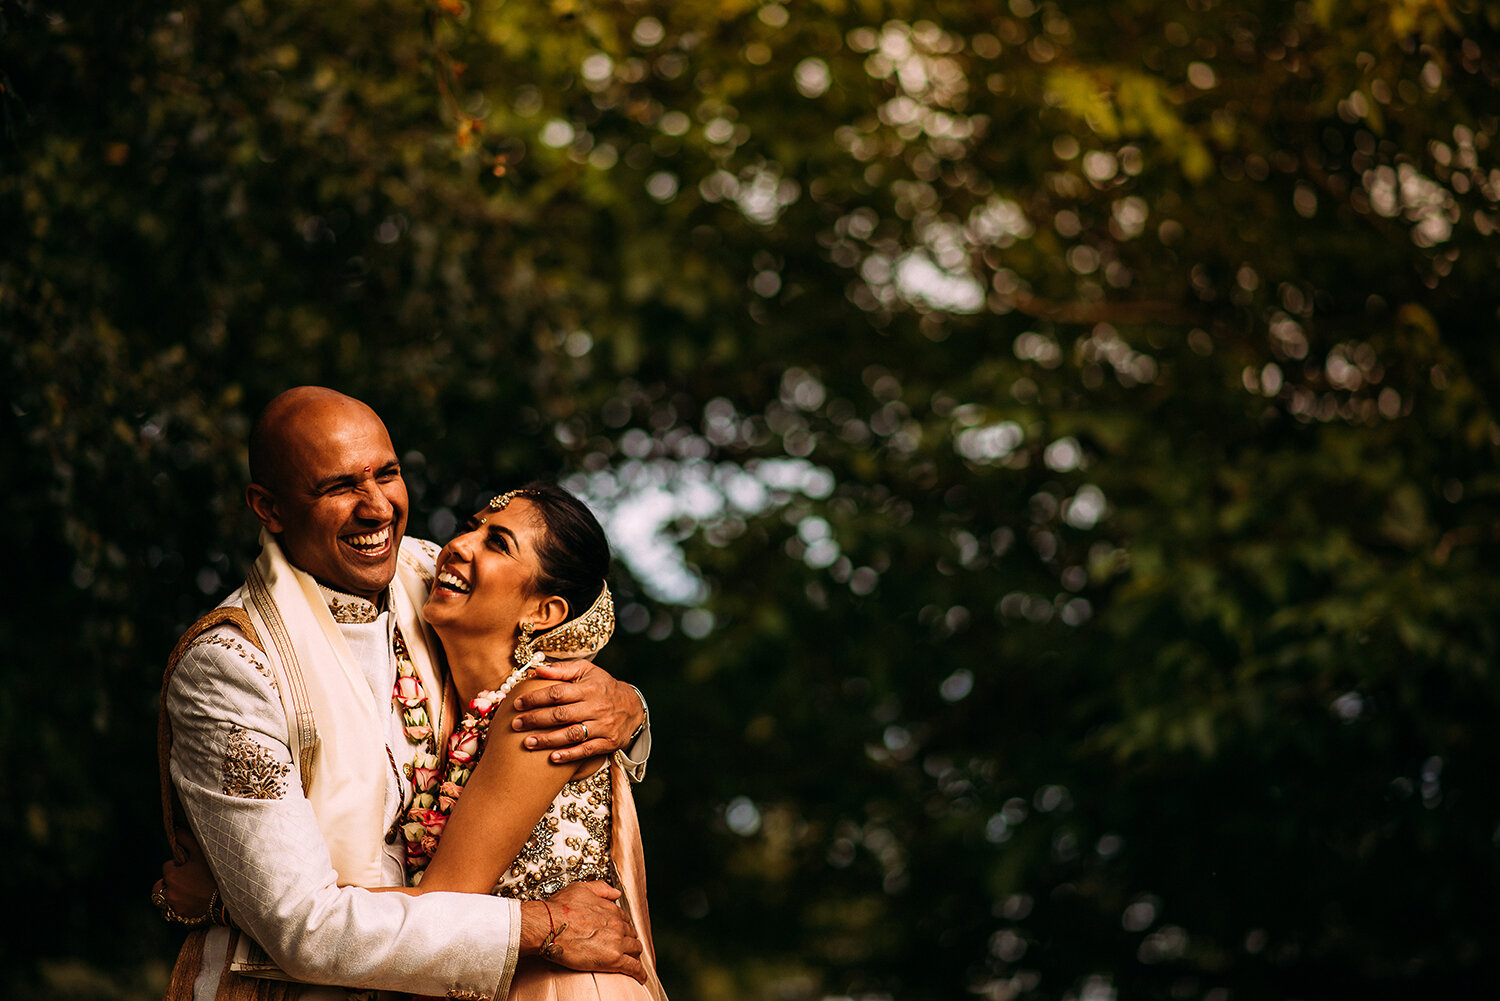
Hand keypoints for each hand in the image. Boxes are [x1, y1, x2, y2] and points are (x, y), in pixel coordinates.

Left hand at [155, 826, 218, 923]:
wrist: (227, 901)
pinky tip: (187, 904)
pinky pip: (171, 914)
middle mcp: (168, 892)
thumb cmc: (215, 874)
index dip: (178, 865)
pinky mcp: (180, 919)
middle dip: (167, 882)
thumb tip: (175, 828)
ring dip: (169, 896)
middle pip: (158, 886)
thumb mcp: (202, 852)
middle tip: (183, 880)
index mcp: (171, 875)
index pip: (167, 867)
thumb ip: (186, 839)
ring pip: (163, 901)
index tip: (190, 866)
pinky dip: (176, 909)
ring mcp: (174, 907)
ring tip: (183, 893)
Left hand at [511, 661, 643, 763]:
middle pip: (561, 714)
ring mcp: (603, 726)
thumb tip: (537, 669)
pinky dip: (569, 755)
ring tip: (527, 743)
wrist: (633, 707)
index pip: (557, 692)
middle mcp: (596, 707)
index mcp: (588, 688)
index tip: (518, 703)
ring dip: (548, 740)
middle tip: (515, 725)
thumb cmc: (602, 686)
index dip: (535, 698)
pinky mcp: (608, 742)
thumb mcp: (586, 671)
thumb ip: (562, 669)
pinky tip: (552, 758)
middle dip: (535, 720)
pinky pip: (586, 750)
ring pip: (572, 734)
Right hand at [523, 882, 645, 982]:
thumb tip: (615, 893)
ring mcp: (617, 942)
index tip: (619, 932)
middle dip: (629, 940)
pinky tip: (640, 976)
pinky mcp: (613, 959)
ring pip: (635, 949)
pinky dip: (639, 972)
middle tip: (624, 947)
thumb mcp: (581, 888)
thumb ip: (601, 888)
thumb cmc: (559, 908)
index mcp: (611, 909)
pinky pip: (633, 967)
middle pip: (631, 934)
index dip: (622, 926)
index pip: (624, 919)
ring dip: (634, 954)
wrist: (549, 925)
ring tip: (632, 960)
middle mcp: (617, 925)